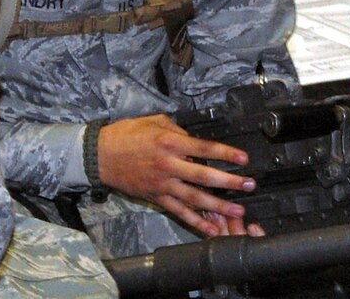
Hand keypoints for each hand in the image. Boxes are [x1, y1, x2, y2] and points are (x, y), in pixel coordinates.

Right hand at [98, 114, 256, 236]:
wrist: (100, 154)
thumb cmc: (126, 134)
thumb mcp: (154, 121)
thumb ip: (177, 129)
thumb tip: (194, 140)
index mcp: (169, 142)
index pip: (204, 148)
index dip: (226, 154)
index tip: (243, 158)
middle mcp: (168, 165)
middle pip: (204, 176)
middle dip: (229, 182)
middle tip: (249, 186)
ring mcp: (162, 184)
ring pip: (195, 198)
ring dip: (219, 205)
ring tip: (238, 210)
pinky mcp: (156, 197)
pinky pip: (179, 212)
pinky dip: (196, 222)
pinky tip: (211, 228)